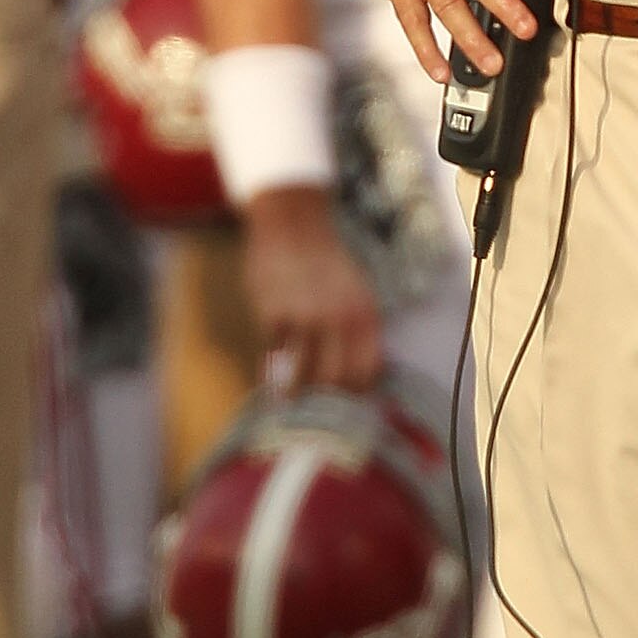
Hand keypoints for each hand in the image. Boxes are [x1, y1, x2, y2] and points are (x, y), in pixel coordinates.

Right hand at [241, 187, 383, 396]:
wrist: (293, 223)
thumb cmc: (326, 262)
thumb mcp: (356, 292)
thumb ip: (360, 330)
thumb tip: (364, 377)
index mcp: (365, 314)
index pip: (367, 372)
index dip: (356, 397)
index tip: (345, 409)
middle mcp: (339, 318)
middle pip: (336, 381)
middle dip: (325, 403)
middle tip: (316, 414)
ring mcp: (305, 317)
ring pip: (303, 375)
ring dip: (296, 394)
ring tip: (291, 404)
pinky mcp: (273, 314)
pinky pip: (274, 358)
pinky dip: (271, 376)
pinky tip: (270, 384)